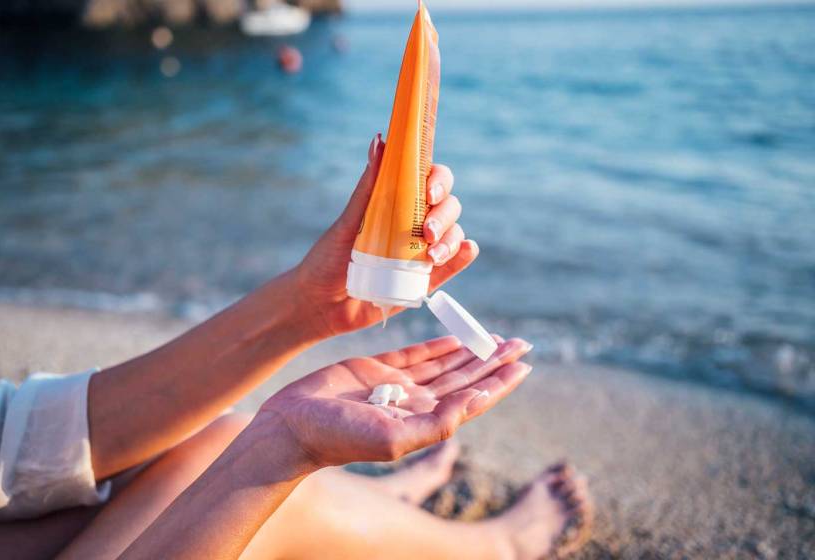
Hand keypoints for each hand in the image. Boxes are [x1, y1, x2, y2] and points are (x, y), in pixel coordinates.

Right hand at [258, 335, 531, 466]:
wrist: (293, 425)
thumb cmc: (338, 437)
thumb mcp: (395, 436)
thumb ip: (439, 421)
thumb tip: (480, 401)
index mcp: (424, 420)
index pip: (473, 399)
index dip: (499, 382)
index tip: (524, 364)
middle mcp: (415, 403)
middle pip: (465, 378)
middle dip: (494, 361)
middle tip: (522, 343)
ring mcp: (396, 386)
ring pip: (444, 364)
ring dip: (471, 351)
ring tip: (497, 338)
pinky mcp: (376, 369)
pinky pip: (415, 354)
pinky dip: (437, 345)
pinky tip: (456, 337)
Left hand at [294, 133, 478, 337]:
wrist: (320, 305)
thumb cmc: (329, 258)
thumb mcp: (348, 222)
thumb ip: (368, 186)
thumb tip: (379, 141)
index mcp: (397, 204)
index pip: (429, 180)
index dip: (438, 180)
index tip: (429, 191)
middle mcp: (413, 224)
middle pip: (447, 207)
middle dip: (443, 215)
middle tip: (425, 231)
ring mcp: (421, 252)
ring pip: (454, 235)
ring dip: (451, 240)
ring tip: (432, 256)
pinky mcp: (425, 280)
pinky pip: (452, 266)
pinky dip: (463, 256)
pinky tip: (468, 250)